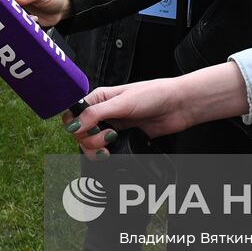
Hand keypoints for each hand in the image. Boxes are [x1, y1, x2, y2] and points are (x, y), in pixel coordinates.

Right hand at [1, 0, 71, 26]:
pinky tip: (27, 23)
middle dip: (1, 9)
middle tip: (8, 13)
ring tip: (21, 18)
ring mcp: (15, 10)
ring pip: (4, 16)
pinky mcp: (19, 21)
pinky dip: (18, 26)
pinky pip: (14, 25)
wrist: (61, 9)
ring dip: (10, 19)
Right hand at [66, 62, 249, 157]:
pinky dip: (104, 155)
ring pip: (89, 143)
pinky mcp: (122, 138)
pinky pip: (105, 150)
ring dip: (94, 148)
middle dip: (88, 138)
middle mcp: (103, 112)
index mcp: (99, 98)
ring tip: (109, 146)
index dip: (74, 123)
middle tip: (107, 136)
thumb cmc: (154, 95)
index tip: (84, 129)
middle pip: (79, 132)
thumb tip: (74, 126)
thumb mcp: (122, 102)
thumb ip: (96, 114)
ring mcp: (112, 126)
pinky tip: (111, 152)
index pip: (73, 112)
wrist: (178, 107)